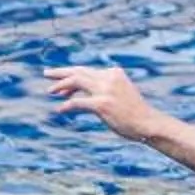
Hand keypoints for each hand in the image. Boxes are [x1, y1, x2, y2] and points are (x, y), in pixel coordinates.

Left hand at [46, 64, 160, 140]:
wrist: (148, 123)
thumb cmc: (133, 112)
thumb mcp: (118, 93)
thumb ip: (101, 89)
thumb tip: (77, 94)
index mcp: (113, 73)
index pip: (87, 71)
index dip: (71, 76)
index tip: (60, 82)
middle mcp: (109, 78)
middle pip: (79, 72)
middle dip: (61, 73)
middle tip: (46, 73)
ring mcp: (105, 90)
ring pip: (76, 82)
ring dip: (60, 85)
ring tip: (49, 91)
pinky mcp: (102, 104)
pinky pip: (77, 103)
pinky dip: (66, 105)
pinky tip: (60, 110)